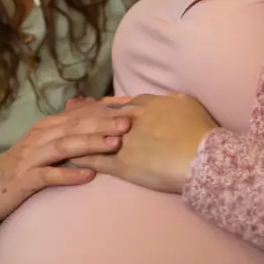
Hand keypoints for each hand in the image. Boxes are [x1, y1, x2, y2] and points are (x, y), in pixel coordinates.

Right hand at [0, 105, 130, 223]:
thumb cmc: (22, 168)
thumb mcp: (44, 146)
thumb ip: (66, 132)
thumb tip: (92, 115)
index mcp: (47, 128)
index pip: (79, 115)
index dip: (104, 112)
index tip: (130, 110)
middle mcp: (40, 138)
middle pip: (75, 127)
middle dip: (103, 124)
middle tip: (129, 123)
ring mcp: (32, 158)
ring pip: (64, 147)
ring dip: (90, 145)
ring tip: (114, 145)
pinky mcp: (25, 180)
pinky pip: (48, 176)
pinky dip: (68, 174)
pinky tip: (87, 175)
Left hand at [70, 93, 216, 192]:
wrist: (201, 157)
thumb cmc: (200, 131)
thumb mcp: (187, 104)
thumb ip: (171, 100)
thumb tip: (166, 99)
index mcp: (146, 105)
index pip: (120, 104)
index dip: (106, 106)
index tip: (94, 105)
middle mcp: (130, 120)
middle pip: (101, 116)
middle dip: (84, 114)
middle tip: (69, 112)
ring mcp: (124, 142)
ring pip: (95, 137)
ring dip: (78, 136)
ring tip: (62, 135)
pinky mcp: (123, 164)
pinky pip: (97, 160)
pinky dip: (82, 159)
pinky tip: (71, 159)